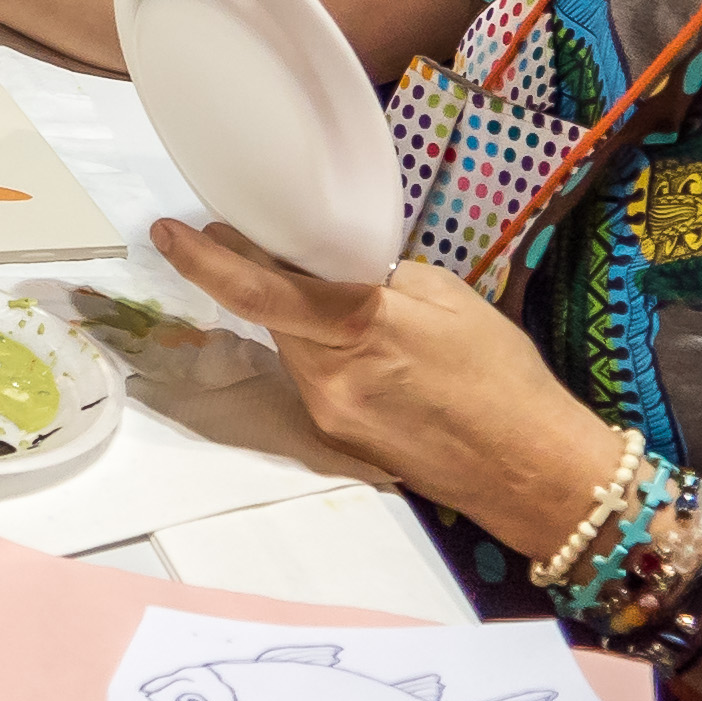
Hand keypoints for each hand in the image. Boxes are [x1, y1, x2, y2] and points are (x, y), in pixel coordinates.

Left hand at [148, 221, 628, 550]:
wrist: (532, 469)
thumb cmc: (503, 374)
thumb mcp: (448, 298)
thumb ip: (379, 278)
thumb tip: (337, 270)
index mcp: (359, 327)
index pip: (259, 291)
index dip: (205, 260)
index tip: (169, 232)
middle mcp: (330, 376)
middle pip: (271, 316)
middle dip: (266, 281)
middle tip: (267, 247)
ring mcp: (329, 413)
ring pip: (293, 349)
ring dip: (302, 323)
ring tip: (352, 311)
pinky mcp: (337, 440)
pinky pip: (315, 381)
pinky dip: (325, 357)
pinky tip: (373, 360)